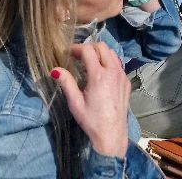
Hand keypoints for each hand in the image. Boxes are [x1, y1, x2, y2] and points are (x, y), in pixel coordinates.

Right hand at [52, 43, 129, 157]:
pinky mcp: (126, 81)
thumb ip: (66, 83)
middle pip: (102, 47)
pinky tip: (102, 73)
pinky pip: (118, 64)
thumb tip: (55, 70)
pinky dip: (109, 62)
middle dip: (89, 47)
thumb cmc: (91, 120)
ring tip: (89, 63)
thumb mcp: (75, 103)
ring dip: (100, 53)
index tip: (69, 52)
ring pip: (112, 53)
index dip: (77, 48)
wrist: (112, 135)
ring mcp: (122, 75)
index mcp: (99, 75)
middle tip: (79, 56)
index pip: (88, 50)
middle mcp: (113, 71)